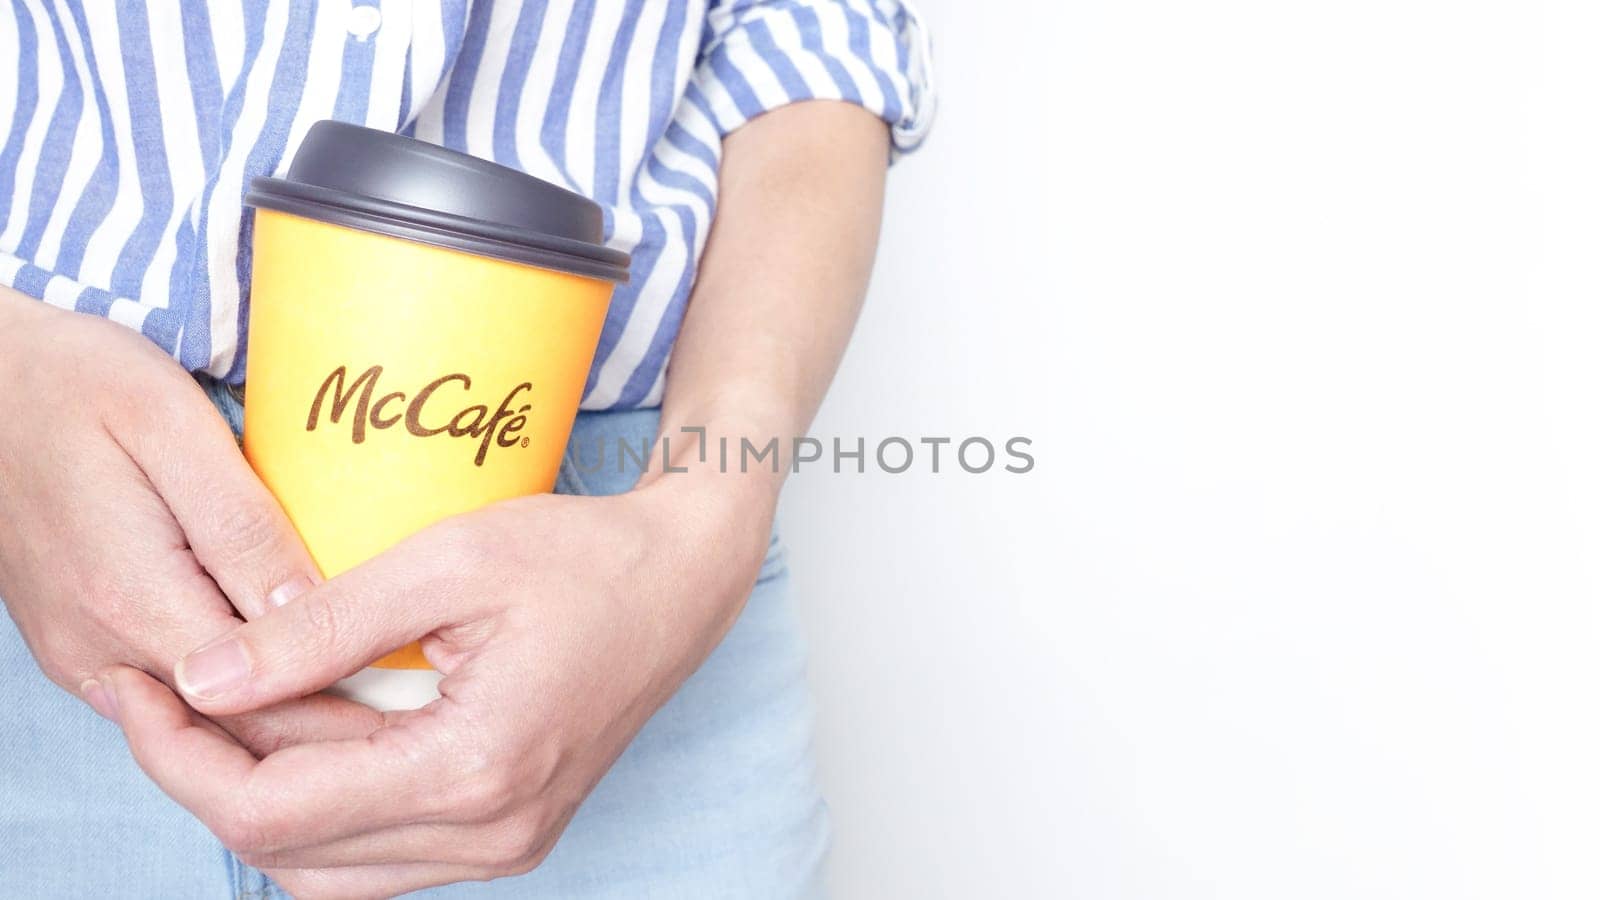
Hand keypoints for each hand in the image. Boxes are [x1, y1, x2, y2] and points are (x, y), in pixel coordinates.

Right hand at [0, 289, 382, 754]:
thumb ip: (241, 526)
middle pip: (237, 726)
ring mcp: (83, 655)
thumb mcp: (170, 425)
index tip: (423, 703)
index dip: (346, 705)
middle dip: (329, 728)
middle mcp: (99, 647)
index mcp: (130, 595)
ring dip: (287, 721)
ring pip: (204, 724)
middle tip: (420, 716)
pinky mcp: (80, 646)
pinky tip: (302, 677)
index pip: (261, 696)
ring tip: (379, 702)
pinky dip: (239, 702)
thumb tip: (313, 609)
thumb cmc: (76, 383)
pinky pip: (172, 697)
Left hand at [93, 467, 774, 897]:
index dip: (182, 758)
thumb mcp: (445, 562)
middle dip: (212, 774)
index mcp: (475, 770)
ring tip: (244, 706)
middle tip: (179, 687)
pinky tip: (314, 730)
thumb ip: (316, 627)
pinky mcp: (509, 833)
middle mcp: (492, 834)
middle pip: (290, 852)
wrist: (683, 581)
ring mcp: (507, 845)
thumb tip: (200, 681)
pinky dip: (324, 804)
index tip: (143, 688)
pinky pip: (379, 852)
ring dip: (267, 795)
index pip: (275, 813)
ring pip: (327, 868)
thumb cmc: (582, 556)